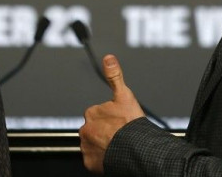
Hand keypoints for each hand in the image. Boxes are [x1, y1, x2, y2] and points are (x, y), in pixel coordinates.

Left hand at [79, 54, 145, 173]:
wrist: (135, 150)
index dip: (108, 118)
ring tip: (117, 145)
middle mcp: (85, 130)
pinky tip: (113, 155)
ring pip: (92, 145)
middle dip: (103, 132)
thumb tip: (108, 58)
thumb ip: (115, 76)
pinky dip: (101, 159)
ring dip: (102, 145)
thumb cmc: (131, 124)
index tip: (118, 123)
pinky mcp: (90, 162)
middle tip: (118, 135)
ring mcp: (87, 147)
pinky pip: (93, 160)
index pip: (96, 115)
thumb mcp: (125, 95)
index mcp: (92, 113)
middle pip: (93, 130)